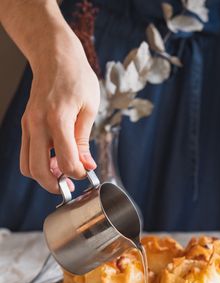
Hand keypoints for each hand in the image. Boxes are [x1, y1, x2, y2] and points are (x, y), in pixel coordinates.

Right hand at [20, 34, 99, 192]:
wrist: (54, 56)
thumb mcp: (89, 108)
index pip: (65, 161)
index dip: (78, 173)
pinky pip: (27, 153)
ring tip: (62, 172)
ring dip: (44, 176)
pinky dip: (39, 163)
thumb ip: (84, 140)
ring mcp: (28, 125)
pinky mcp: (26, 125)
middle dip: (55, 185)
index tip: (87, 172)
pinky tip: (55, 159)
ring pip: (27, 165)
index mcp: (57, 118)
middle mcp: (37, 123)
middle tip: (70, 186)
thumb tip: (87, 165)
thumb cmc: (76, 78)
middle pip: (37, 170)